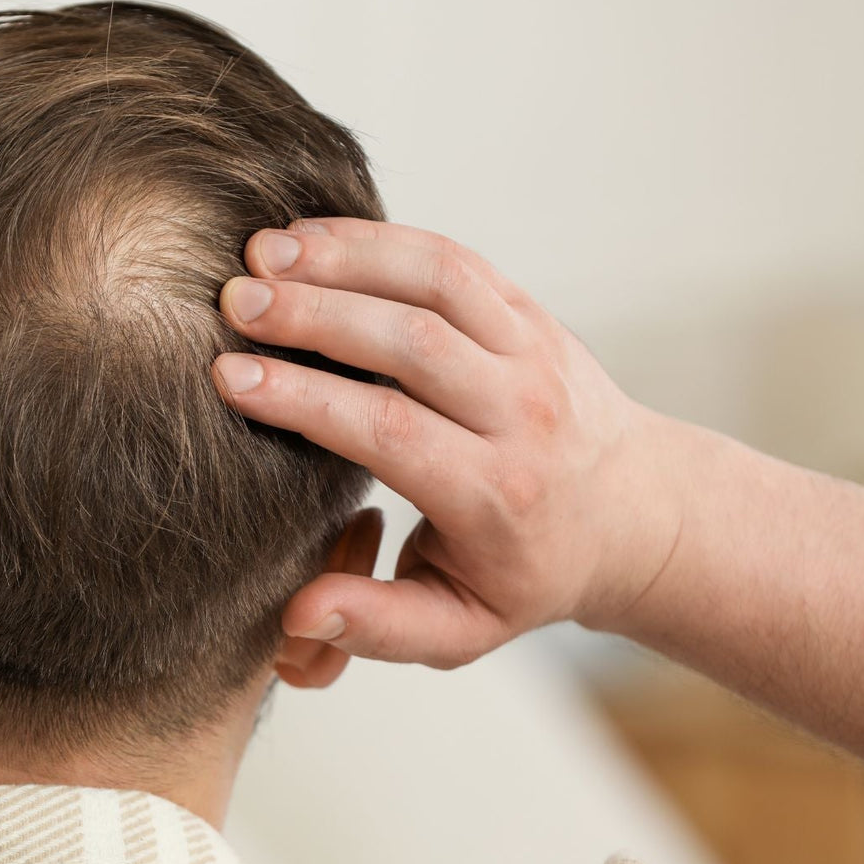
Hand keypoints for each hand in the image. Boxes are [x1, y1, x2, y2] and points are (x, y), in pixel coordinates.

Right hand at [211, 218, 685, 667]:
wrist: (633, 516)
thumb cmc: (526, 575)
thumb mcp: (460, 628)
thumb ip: (380, 627)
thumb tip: (297, 618)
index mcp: (495, 495)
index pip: (390, 433)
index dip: (305, 400)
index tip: (231, 379)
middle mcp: (521, 415)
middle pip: (411, 345)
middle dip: (314, 316)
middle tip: (233, 304)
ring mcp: (531, 352)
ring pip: (435, 282)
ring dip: (344, 258)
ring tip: (261, 252)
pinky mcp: (527, 312)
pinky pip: (454, 259)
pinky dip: (380, 238)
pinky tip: (310, 235)